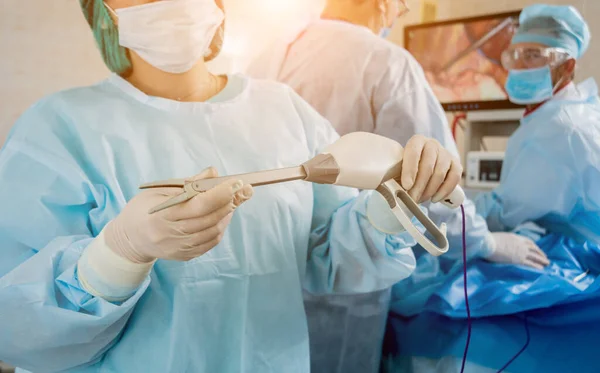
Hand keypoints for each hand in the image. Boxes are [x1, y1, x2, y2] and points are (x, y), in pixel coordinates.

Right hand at [105, 168, 252, 262]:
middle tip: (241, 190)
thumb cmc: (144, 209)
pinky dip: (220, 228)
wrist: (129, 239)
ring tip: (232, 201)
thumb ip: (188, 183)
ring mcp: (179, 248)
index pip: (199, 205)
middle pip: (209, 219)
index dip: (220, 194)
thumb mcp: (160, 190)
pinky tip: (221, 216)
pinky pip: (210, 242)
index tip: (236, 183)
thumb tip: (213, 173)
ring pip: (213, 232)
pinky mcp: (185, 256)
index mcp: (163, 215)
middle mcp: (172, 235)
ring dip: (227, 215)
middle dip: (229, 202)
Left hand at [398, 135, 462, 203]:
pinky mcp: (456, 164)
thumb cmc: (406, 168)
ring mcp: (446, 153)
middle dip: (419, 185)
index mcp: (416, 141)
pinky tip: (435, 199)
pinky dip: (444, 191)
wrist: (420, 167)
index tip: (406, 186)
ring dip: (430, 190)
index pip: (413, 153)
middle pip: (428, 166)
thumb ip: (396, 174)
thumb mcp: (398, 167)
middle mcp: (432, 144)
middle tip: (412, 198)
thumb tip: (395, 190)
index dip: (410, 170)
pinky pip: (454, 178)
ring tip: (421, 199)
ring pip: (440, 173)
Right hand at [485, 232, 549, 269]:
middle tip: (545, 257)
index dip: (534, 246)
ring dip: (542, 259)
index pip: (528, 241)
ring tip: (547, 263)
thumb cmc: (489, 240)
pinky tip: (541, 268)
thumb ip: (504, 240)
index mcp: (515, 237)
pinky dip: (537, 266)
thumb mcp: (499, 237)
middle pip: (534, 248)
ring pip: (535, 256)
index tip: (536, 249)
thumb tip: (501, 243)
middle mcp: (520, 244)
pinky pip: (531, 263)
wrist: (488, 243)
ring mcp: (521, 252)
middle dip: (540, 253)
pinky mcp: (519, 260)